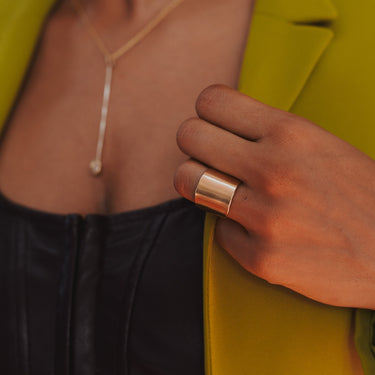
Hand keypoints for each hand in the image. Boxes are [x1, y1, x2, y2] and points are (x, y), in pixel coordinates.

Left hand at [174, 84, 374, 308]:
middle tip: (209, 156)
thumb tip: (218, 126)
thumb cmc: (359, 193)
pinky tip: (254, 230)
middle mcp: (273, 170)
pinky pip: (218, 231)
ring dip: (197, 182)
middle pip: (189, 136)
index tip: (214, 124)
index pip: (211, 101)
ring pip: (188, 181)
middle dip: (193, 144)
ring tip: (218, 188)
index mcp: (290, 133)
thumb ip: (269, 132)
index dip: (206, 112)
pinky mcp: (262, 259)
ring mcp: (266, 217)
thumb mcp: (320, 144)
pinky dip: (231, 229)